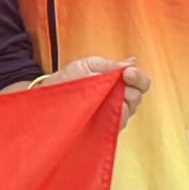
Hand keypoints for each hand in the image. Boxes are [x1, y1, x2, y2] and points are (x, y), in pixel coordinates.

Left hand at [30, 55, 151, 124]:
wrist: (48, 97)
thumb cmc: (67, 81)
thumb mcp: (88, 66)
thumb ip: (111, 66)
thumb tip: (133, 61)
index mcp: (117, 83)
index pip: (140, 83)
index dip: (139, 77)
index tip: (128, 72)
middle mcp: (118, 100)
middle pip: (138, 96)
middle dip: (133, 87)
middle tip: (121, 81)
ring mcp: (112, 115)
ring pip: (130, 110)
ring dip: (124, 100)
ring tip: (108, 94)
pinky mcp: (104, 128)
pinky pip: (117, 123)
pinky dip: (114, 114)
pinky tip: (106, 108)